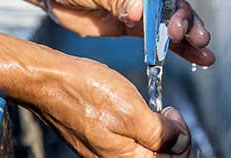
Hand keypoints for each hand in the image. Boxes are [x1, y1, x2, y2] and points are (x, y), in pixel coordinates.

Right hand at [18, 51, 190, 156]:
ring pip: (142, 148)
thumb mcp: (132, 110)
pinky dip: (136, 125)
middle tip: (166, 112)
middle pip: (157, 157)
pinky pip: (126, 139)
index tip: (176, 117)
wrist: (48, 80)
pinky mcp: (97, 139)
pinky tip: (132, 109)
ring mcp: (104, 151)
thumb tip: (181, 142)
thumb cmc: (83, 92)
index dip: (182, 140)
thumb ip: (160, 133)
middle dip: (169, 136)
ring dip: (153, 129)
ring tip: (148, 108)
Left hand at [41, 0, 214, 65]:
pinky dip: (177, 48)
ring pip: (174, 19)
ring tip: (201, 47)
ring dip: (188, 34)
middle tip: (183, 32)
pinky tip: (197, 57)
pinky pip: (160, 37)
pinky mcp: (137, 24)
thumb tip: (140, 13)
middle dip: (186, 15)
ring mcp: (146, 4)